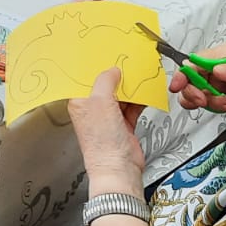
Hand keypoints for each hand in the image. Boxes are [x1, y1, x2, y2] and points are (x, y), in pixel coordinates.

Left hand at [69, 67, 145, 195]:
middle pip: (106, 86)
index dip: (96, 68)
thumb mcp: (100, 102)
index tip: (106, 56)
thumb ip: (106, 81)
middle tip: (127, 64)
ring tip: (139, 76)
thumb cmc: (102, 143)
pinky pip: (133, 107)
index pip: (86, 80)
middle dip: (117, 76)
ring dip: (131, 88)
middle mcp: (93, 110)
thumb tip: (112, 70)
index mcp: (80, 103)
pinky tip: (145, 93)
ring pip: (121, 96)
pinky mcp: (124, 125)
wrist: (119, 169)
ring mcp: (109, 118)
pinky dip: (140, 100)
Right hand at [168, 44, 225, 117]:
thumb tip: (217, 68)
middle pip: (191, 77)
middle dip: (194, 90)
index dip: (186, 73)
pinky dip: (209, 108)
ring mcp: (218, 84)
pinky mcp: (221, 99)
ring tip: (224, 104)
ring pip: (195, 91)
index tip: (181, 85)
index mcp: (224, 55)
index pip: (196, 61)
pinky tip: (224, 108)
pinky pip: (204, 103)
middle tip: (204, 100)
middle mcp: (218, 68)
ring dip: (206, 101)